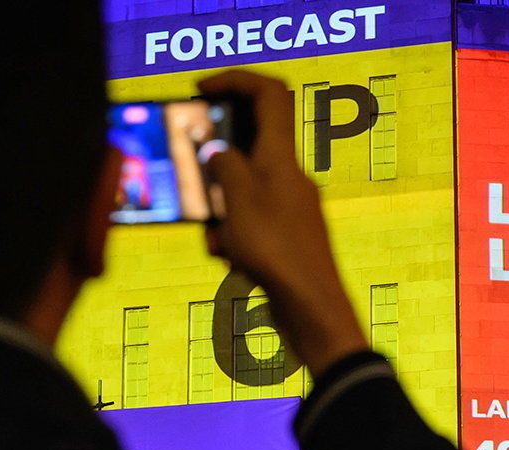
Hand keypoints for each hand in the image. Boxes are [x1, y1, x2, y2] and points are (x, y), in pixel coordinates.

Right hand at [198, 70, 366, 377]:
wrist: (312, 308)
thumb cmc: (278, 253)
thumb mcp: (238, 201)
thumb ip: (223, 166)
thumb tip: (217, 150)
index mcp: (281, 157)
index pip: (268, 94)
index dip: (234, 81)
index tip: (201, 90)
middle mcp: (290, 176)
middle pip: (246, 149)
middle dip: (213, 169)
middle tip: (196, 189)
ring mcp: (290, 207)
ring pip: (241, 194)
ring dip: (219, 213)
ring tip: (217, 241)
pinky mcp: (287, 237)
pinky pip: (249, 226)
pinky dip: (232, 239)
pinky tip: (230, 261)